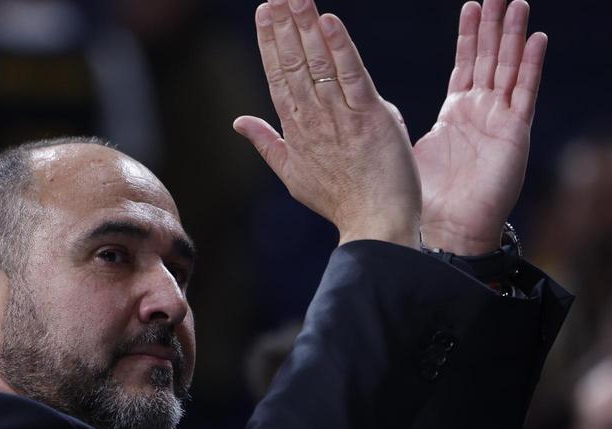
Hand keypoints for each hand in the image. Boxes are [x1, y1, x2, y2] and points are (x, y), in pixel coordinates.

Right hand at [234, 0, 420, 247]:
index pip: (278, 75)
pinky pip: (352, 77)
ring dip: (307, 27)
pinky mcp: (370, 118)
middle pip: (293, 63)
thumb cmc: (338, 201)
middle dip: (283, 25)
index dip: (270, 41)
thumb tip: (238, 122)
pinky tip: (330, 22)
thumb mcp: (293, 174)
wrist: (374, 224)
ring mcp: (340, 118)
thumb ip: (266, 143)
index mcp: (295, 129)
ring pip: (319, 64)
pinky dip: (341, 49)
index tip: (264, 11)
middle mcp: (313, 119)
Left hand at [414, 0, 547, 254]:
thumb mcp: (411, 145)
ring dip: (514, 35)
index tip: (471, 4)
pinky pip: (526, 93)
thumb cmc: (427, 195)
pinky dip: (532, 65)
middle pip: (490, 58)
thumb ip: (402, 121)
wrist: (448, 227)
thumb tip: (375, 108)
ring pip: (510, 67)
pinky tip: (537, 39)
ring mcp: (500, 119)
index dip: (469, 35)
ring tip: (517, 3)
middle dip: (493, 25)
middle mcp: (482, 111)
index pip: (466, 64)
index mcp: (457, 112)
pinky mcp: (515, 133)